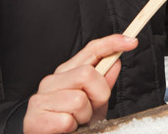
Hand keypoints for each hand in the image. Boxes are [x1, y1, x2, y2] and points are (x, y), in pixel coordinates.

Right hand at [23, 34, 138, 132]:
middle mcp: (52, 80)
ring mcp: (41, 98)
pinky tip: (65, 129)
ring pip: (78, 100)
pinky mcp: (35, 118)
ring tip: (76, 121)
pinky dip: (71, 128)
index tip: (131, 41)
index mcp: (67, 72)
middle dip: (98, 95)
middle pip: (87, 74)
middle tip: (91, 109)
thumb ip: (104, 82)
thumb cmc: (72, 120)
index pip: (92, 50)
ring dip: (84, 116)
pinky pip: (66, 121)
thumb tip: (116, 62)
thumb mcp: (94, 102)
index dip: (112, 43)